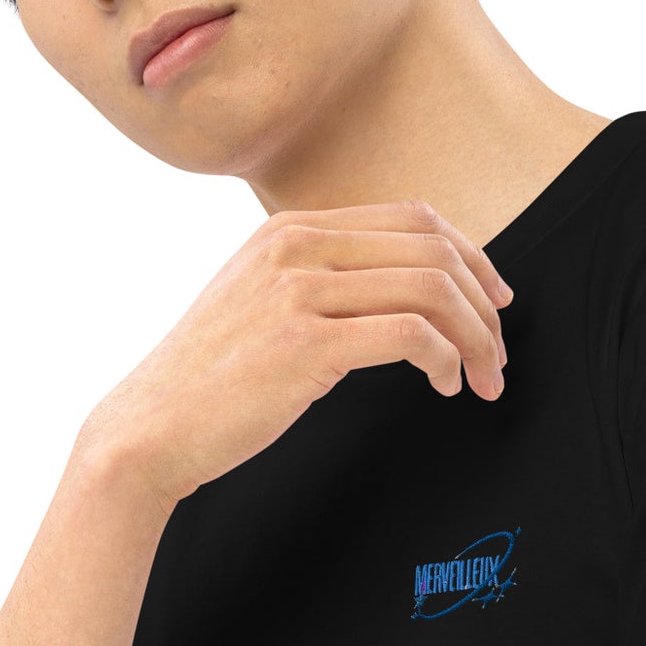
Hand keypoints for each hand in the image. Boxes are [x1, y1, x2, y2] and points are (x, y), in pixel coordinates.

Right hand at [77, 199, 513, 506]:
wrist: (148, 429)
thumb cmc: (210, 382)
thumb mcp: (261, 302)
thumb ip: (320, 280)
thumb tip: (403, 291)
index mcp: (291, 228)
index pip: (414, 217)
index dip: (471, 256)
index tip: (495, 301)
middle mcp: (295, 245)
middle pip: (434, 248)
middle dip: (484, 303)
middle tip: (498, 354)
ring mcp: (297, 290)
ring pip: (432, 290)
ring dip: (475, 339)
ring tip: (483, 379)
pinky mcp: (303, 342)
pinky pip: (410, 335)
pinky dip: (445, 360)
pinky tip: (443, 386)